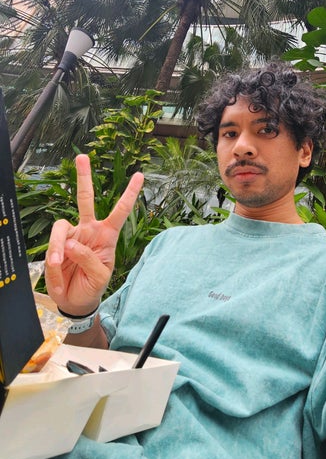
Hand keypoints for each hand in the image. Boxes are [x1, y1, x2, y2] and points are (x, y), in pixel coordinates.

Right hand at [45, 154, 143, 314]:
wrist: (75, 300)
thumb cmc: (92, 286)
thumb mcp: (100, 277)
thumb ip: (89, 259)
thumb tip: (70, 243)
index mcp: (107, 235)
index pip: (121, 211)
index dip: (130, 194)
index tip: (140, 175)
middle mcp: (89, 230)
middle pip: (85, 198)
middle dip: (83, 177)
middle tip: (82, 157)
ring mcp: (71, 235)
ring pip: (61, 226)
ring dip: (57, 245)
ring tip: (58, 263)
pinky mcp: (56, 244)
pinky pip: (52, 243)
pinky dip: (53, 255)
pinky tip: (56, 266)